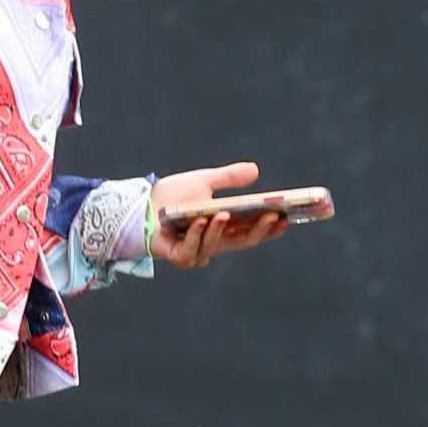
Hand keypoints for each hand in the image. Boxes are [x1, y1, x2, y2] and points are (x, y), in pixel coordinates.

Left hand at [144, 161, 289, 269]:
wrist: (141, 205)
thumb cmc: (172, 197)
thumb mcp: (204, 181)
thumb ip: (229, 178)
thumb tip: (256, 170)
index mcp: (224, 227)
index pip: (252, 231)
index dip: (270, 228)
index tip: (286, 218)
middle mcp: (214, 242)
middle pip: (242, 242)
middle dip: (259, 231)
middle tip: (272, 217)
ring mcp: (197, 252)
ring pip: (216, 245)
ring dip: (220, 230)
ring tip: (225, 214)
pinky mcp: (179, 256)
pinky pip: (191, 251)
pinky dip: (196, 235)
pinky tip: (200, 221)